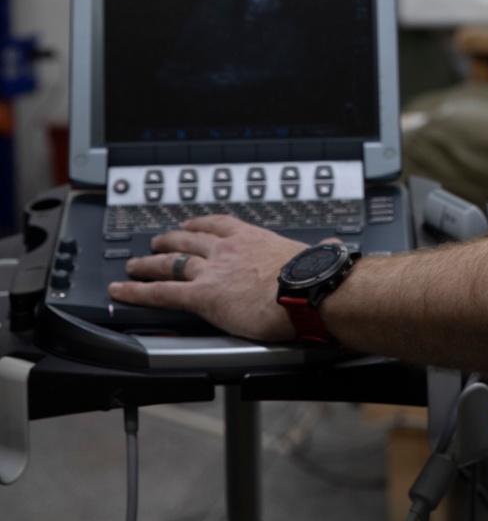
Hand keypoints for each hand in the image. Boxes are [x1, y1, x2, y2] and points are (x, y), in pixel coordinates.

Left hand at [107, 216, 306, 341]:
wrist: (310, 291)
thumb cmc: (318, 277)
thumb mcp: (318, 253)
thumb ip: (319, 249)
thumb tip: (333, 247)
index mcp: (253, 237)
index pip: (219, 224)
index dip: (200, 224)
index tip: (192, 225)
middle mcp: (227, 249)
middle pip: (188, 240)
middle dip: (170, 240)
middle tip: (157, 242)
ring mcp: (211, 271)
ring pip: (170, 263)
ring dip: (148, 264)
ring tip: (134, 266)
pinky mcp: (201, 296)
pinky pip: (160, 292)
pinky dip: (136, 291)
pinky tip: (121, 292)